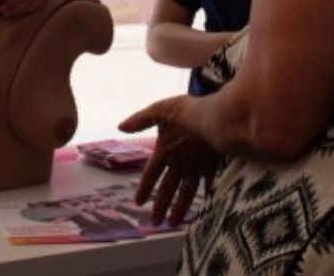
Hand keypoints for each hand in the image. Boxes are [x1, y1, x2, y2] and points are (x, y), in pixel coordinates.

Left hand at [119, 96, 220, 226]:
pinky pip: (207, 184)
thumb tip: (121, 127)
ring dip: (178, 209)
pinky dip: (205, 195)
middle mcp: (178, 164)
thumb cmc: (184, 112)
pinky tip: (205, 206)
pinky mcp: (210, 165)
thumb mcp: (158, 110)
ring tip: (173, 223)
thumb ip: (140, 120)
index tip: (139, 203)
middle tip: (155, 223)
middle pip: (167, 189)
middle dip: (160, 206)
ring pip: (185, 193)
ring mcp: (195, 166)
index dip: (144, 189)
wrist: (213, 116)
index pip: (150, 174)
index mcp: (164, 152)